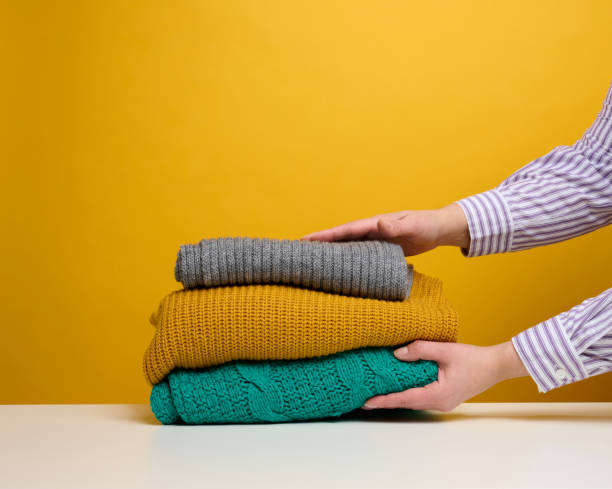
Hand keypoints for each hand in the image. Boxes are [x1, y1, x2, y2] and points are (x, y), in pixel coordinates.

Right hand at [300, 203, 469, 255]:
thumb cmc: (427, 225)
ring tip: (312, 262)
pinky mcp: (381, 250)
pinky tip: (340, 270)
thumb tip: (380, 224)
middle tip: (299, 251)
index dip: (325, 236)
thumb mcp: (414, 225)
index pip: (345, 230)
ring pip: (348, 247)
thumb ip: (398, 225)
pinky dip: (347, 260)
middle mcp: (371, 231)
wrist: (438, 229)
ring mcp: (375, 240)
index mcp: (374, 224)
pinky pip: (359, 255)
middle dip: (321, 244)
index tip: (306, 240)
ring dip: (331, 253)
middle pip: (340, 238)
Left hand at [362, 340, 528, 411]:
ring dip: (396, 397)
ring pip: (414, 400)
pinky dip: (408, 393)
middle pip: (406, 402)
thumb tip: (397, 354)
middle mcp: (439, 403)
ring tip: (376, 393)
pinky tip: (398, 386)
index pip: (404, 398)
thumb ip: (420, 350)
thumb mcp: (445, 350)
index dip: (384, 400)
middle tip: (364, 398)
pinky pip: (422, 397)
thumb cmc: (473, 358)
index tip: (366, 402)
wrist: (495, 366)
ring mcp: (443, 402)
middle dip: (386, 400)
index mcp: (437, 394)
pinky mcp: (445, 397)